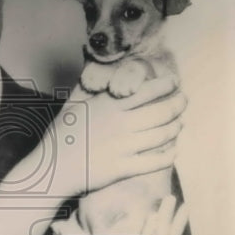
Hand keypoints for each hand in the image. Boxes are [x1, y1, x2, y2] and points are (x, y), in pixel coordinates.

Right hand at [50, 74, 185, 197]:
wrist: (51, 169)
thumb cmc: (60, 136)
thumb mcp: (71, 105)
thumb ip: (87, 86)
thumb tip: (93, 65)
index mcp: (109, 106)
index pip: (146, 91)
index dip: (166, 85)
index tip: (174, 83)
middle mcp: (120, 124)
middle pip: (161, 112)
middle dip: (178, 105)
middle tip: (184, 101)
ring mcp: (123, 147)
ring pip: (162, 135)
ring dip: (176, 128)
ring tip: (179, 124)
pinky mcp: (123, 168)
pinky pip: (154, 162)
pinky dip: (168, 156)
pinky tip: (173, 152)